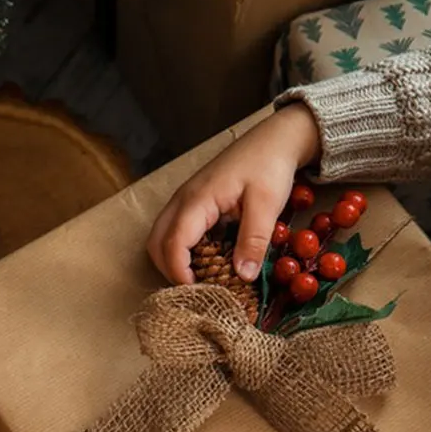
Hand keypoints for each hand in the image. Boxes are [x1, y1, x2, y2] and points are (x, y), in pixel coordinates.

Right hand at [148, 104, 321, 284]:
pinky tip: (208, 260)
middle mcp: (183, 201)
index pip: (173, 244)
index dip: (180, 273)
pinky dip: (183, 251)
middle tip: (198, 289)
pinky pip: (175, 232)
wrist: (274, 138)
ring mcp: (185, 201)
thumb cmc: (269, 166)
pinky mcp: (193, 204)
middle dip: (170, 271)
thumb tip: (244, 276)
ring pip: (161, 238)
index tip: (200, 292)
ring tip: (202, 278)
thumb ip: (254, 241)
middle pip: (156, 244)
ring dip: (174, 262)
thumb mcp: (267, 205)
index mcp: (198, 200)